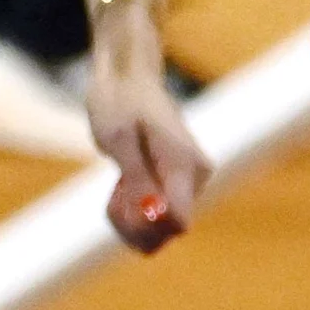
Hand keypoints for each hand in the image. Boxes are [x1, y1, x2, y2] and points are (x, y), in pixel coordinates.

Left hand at [88, 23, 208, 254]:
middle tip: (114, 193)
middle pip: (169, 231)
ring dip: (130, 218)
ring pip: (161, 229)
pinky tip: (122, 188)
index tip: (120, 204)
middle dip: (134, 224)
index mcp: (184, 164)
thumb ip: (137, 179)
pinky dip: (133, 211)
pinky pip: (158, 218)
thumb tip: (153, 216)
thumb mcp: (118, 139)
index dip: (144, 227)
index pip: (178, 223)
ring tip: (116, 187)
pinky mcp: (180, 186)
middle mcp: (195, 177)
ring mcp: (190, 183)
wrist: (129, 78)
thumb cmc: (120, 101)